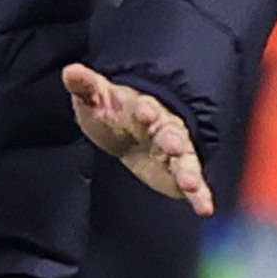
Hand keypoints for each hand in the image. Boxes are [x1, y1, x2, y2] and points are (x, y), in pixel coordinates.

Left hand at [62, 63, 213, 215]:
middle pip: (172, 132)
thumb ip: (85, 86)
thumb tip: (71, 70)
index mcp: (145, 107)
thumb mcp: (95, 98)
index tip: (143, 111)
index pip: (148, 106)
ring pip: (186, 160)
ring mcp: (175, 152)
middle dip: (172, 138)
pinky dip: (200, 195)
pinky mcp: (177, 174)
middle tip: (173, 145)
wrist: (125, 131)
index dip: (146, 109)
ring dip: (189, 171)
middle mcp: (165, 128)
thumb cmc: (112, 112)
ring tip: (190, 182)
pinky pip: (192, 185)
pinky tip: (205, 207)